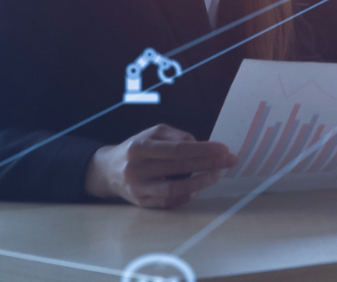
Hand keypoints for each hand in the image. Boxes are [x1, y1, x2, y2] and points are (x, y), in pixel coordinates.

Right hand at [84, 124, 236, 208]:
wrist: (106, 170)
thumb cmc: (136, 148)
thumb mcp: (152, 133)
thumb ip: (177, 135)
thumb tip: (200, 145)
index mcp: (139, 147)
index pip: (176, 150)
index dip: (202, 150)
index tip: (224, 149)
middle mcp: (136, 169)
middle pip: (178, 168)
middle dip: (208, 164)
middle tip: (230, 161)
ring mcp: (137, 189)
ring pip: (173, 189)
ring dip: (200, 182)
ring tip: (218, 174)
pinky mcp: (140, 203)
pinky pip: (168, 203)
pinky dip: (186, 195)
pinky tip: (200, 187)